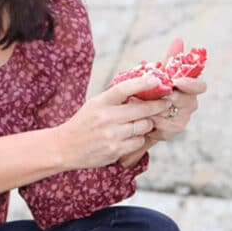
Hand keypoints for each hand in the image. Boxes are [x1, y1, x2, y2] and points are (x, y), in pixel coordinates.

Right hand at [57, 72, 171, 170]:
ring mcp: (112, 135)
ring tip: (143, 122)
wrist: (65, 147)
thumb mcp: (95, 105)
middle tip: (166, 102)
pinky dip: (139, 138)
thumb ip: (115, 98)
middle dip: (157, 106)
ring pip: (143, 126)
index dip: (142, 83)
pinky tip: (133, 136)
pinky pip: (138, 142)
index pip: (123, 89)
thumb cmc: (83, 123)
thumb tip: (141, 86)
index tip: (156, 79)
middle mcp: (106, 118)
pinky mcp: (115, 150)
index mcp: (101, 103)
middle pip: (141, 109)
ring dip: (147, 124)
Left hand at [119, 35, 205, 161]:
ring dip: (158, 111)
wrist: (138, 113)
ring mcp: (181, 121)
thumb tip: (179, 39)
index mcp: (189, 90)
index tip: (177, 81)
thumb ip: (171, 58)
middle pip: (188, 103)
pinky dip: (152, 123)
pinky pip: (163, 129)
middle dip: (172, 99)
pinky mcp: (170, 133)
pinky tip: (143, 117)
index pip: (200, 87)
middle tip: (159, 94)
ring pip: (174, 117)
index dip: (191, 84)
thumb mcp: (160, 73)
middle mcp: (189, 105)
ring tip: (144, 105)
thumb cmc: (152, 89)